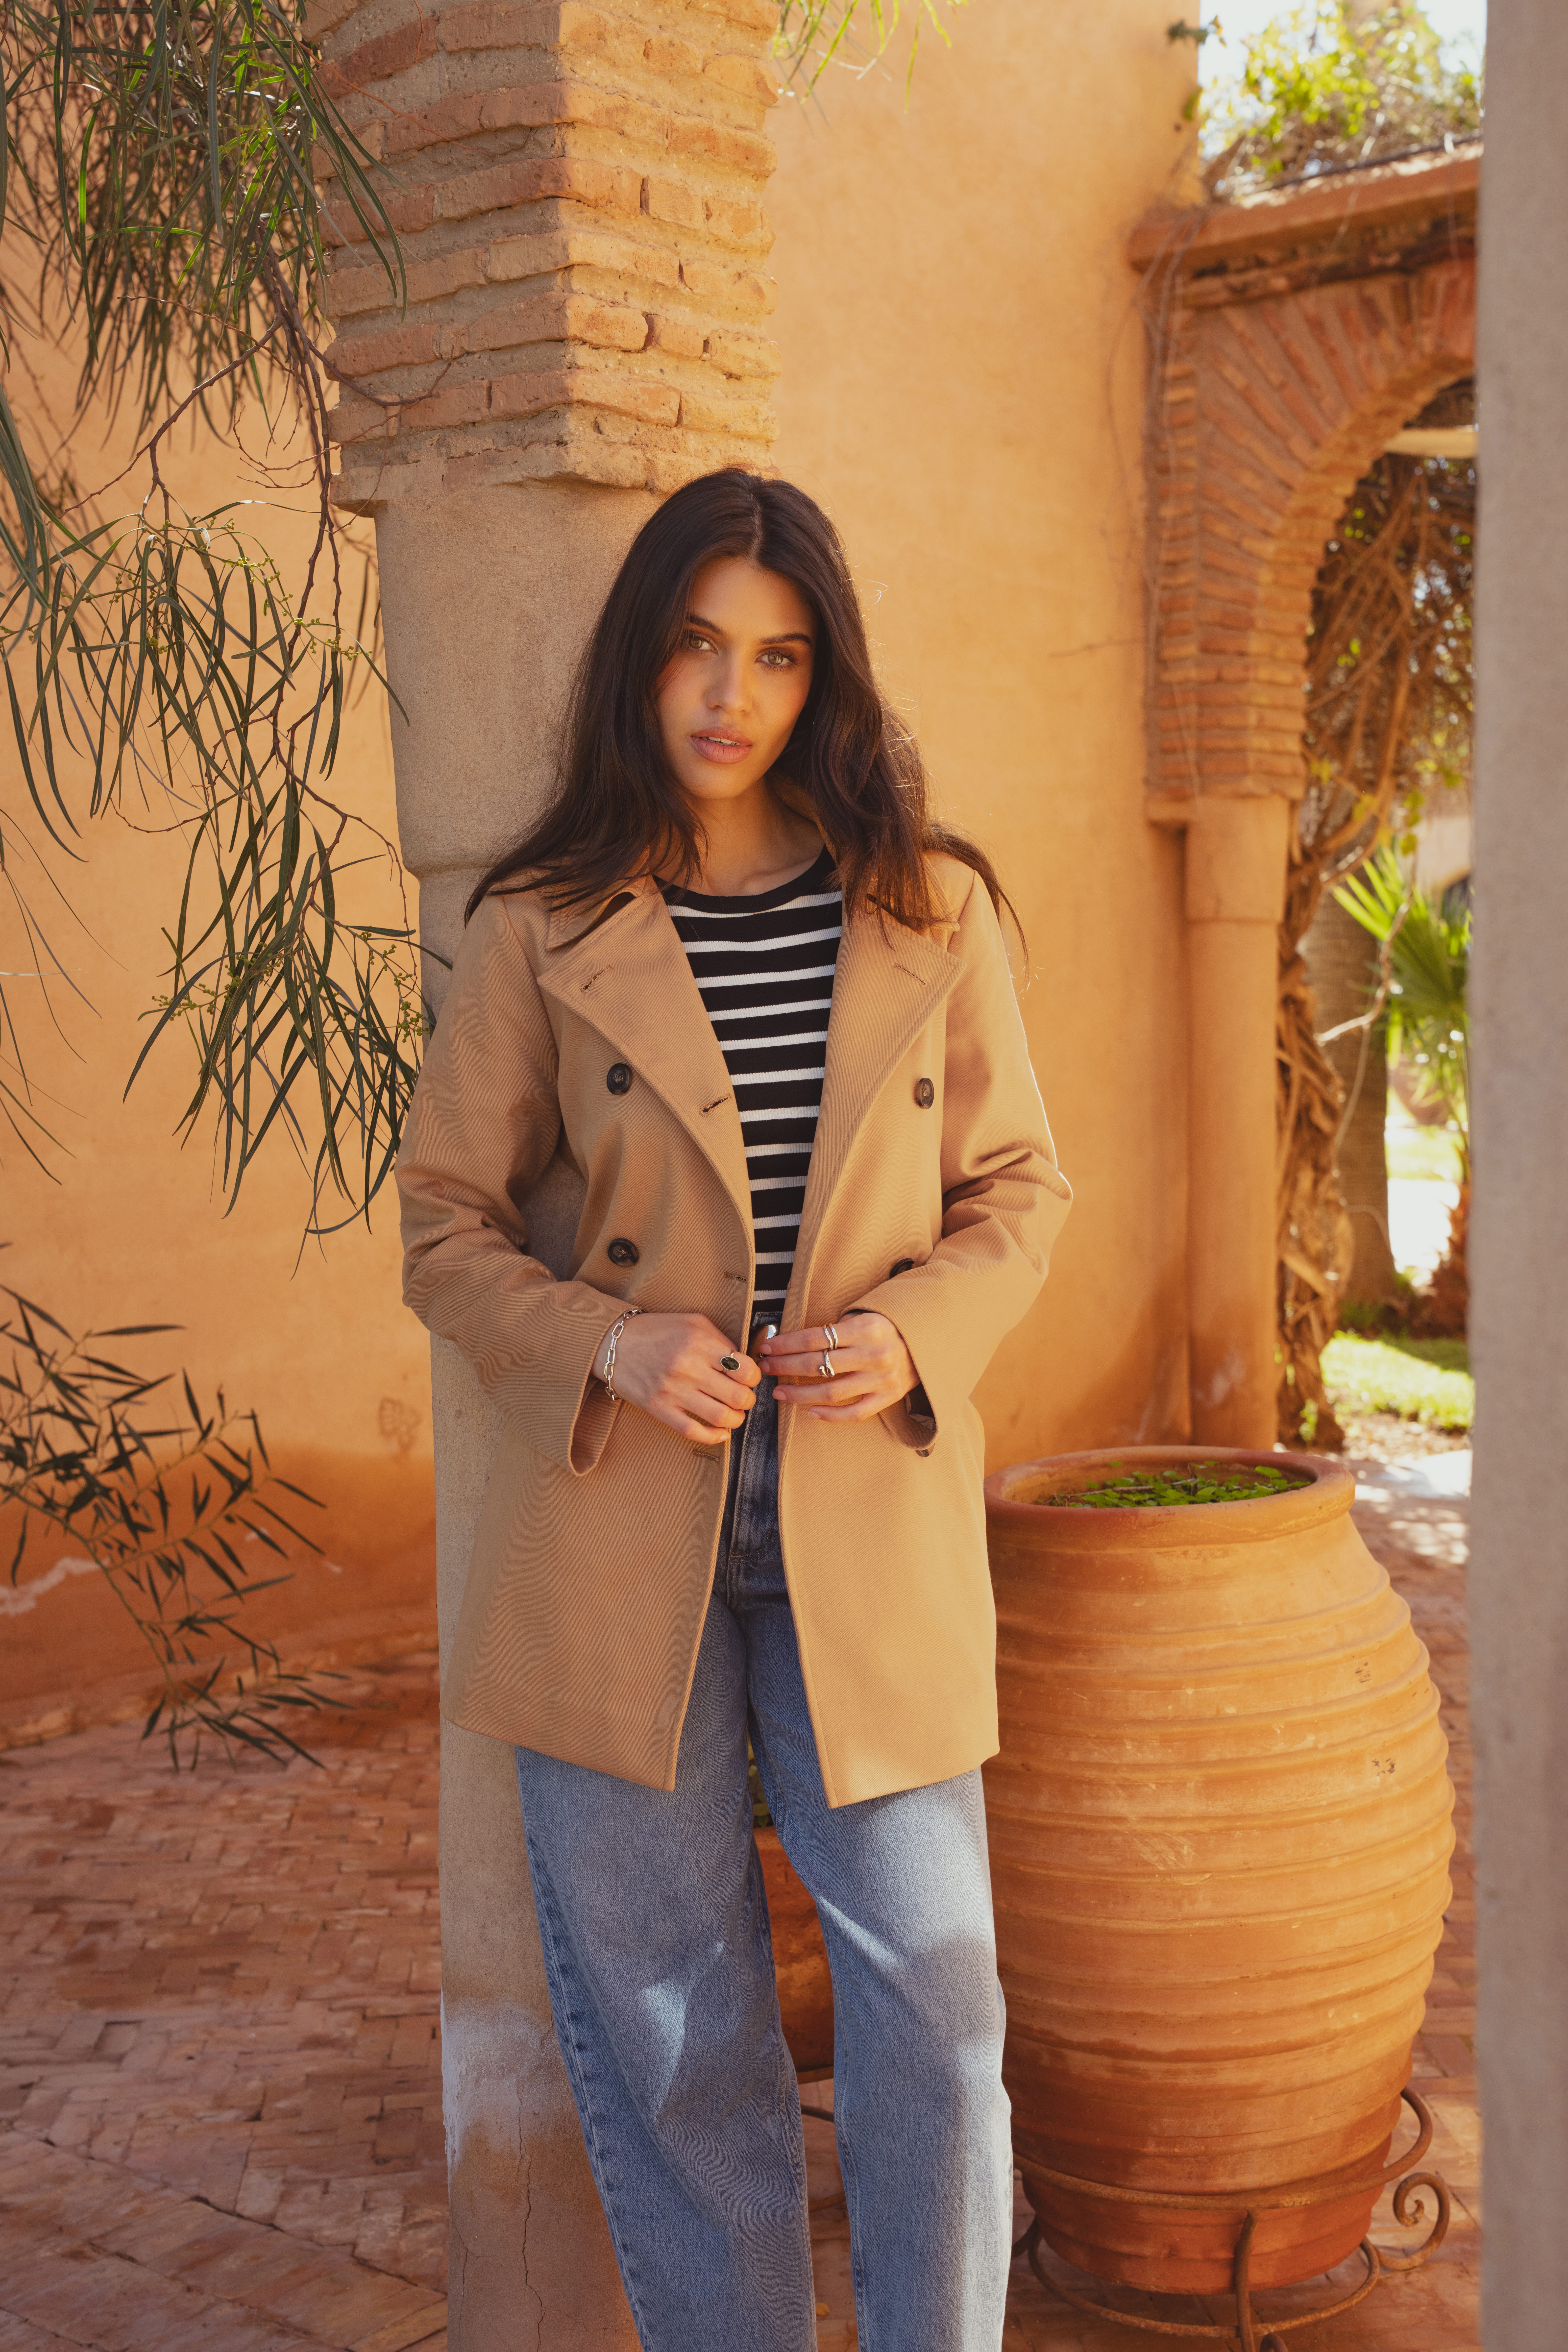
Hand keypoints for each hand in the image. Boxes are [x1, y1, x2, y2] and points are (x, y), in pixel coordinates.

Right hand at [596, 1311, 759, 1440]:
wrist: (614, 1344)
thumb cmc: (656, 1330)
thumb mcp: (693, 1322)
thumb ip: (720, 1340)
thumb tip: (744, 1362)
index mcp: (699, 1343)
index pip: (744, 1369)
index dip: (754, 1377)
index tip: (748, 1378)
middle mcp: (687, 1367)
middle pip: (736, 1396)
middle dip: (747, 1401)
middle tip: (743, 1397)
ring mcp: (672, 1391)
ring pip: (719, 1417)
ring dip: (734, 1420)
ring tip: (733, 1414)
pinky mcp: (658, 1408)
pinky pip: (692, 1431)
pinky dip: (712, 1437)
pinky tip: (719, 1432)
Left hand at [759, 1313, 918, 1422]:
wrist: (929, 1342)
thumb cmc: (889, 1327)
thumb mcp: (865, 1317)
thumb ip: (837, 1329)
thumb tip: (795, 1342)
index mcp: (866, 1328)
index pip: (814, 1337)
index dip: (786, 1344)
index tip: (767, 1348)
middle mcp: (874, 1353)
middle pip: (817, 1364)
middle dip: (785, 1366)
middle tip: (765, 1368)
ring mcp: (881, 1378)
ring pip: (830, 1392)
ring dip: (799, 1393)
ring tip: (779, 1391)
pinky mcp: (888, 1397)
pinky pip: (854, 1412)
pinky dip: (831, 1415)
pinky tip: (811, 1412)